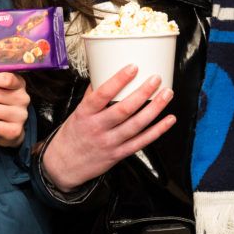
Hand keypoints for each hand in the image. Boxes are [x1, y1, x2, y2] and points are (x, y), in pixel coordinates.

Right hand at [41, 65, 175, 191]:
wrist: (64, 166)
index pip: (102, 94)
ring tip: (167, 94)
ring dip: (155, 108)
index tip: (133, 67)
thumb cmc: (73, 135)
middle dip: (143, 92)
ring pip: (136, 125)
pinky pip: (141, 142)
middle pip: (124, 109)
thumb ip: (92, 95)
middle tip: (156, 79)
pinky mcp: (119, 154)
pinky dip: (157, 131)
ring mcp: (109, 142)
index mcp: (85, 113)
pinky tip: (169, 120)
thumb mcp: (77, 112)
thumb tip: (103, 73)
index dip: (119, 80)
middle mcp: (97, 127)